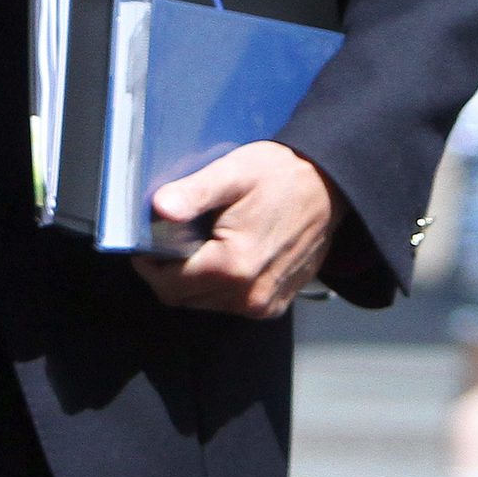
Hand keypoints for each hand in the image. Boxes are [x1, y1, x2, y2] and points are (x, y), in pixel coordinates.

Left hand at [131, 141, 340, 318]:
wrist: (329, 187)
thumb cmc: (281, 176)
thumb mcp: (232, 173)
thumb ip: (193, 194)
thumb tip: (160, 209)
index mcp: (234, 266)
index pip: (167, 285)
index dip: (149, 265)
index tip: (148, 243)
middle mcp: (251, 295)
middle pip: (183, 298)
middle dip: (169, 272)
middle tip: (175, 240)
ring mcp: (265, 303)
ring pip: (203, 302)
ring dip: (194, 278)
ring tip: (204, 243)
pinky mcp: (275, 304)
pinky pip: (229, 304)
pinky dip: (218, 285)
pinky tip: (226, 254)